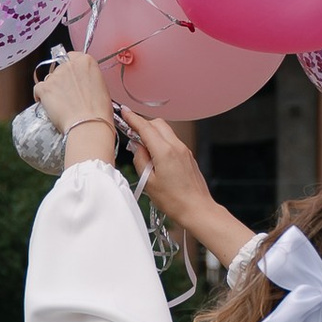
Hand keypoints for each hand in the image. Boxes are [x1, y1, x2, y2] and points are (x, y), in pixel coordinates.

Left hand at [36, 50, 117, 150]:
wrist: (88, 125)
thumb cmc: (98, 111)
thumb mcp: (101, 87)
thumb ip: (88, 78)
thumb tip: (82, 82)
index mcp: (86, 61)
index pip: (72, 56)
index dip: (71, 68)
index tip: (71, 76)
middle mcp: (69, 64)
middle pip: (60, 68)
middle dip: (62, 80)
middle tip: (67, 94)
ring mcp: (55, 75)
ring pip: (49, 79)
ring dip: (52, 88)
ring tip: (60, 104)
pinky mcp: (45, 87)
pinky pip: (38, 89)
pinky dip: (41, 97)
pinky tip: (48, 105)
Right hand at [126, 114, 258, 268]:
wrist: (197, 208)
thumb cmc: (174, 200)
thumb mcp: (149, 181)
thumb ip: (140, 159)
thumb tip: (137, 147)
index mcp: (164, 151)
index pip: (145, 127)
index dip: (133, 118)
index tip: (124, 112)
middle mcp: (176, 146)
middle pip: (158, 124)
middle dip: (144, 124)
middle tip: (132, 132)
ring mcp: (184, 150)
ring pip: (166, 131)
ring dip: (153, 133)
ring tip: (143, 149)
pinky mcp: (188, 156)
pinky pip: (172, 141)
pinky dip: (162, 141)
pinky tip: (156, 156)